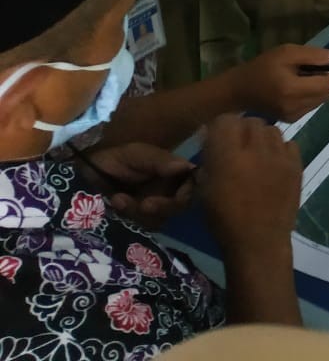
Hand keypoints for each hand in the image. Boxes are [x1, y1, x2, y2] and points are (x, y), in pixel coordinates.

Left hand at [78, 142, 195, 227]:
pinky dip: (129, 217)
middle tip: (146, 204)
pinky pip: (142, 227)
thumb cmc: (113, 160)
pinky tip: (115, 205)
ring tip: (118, 200)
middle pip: (178, 207)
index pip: (192, 186)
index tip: (179, 196)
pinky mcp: (135, 222)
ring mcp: (151, 209)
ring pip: (160, 219)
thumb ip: (160, 161)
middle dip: (164, 207)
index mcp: (172, 174)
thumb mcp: (137, 154)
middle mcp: (166, 192)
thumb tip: (188, 167)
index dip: (190, 193)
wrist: (83, 175)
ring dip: (140, 213)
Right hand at [198, 115, 300, 252]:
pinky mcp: (297, 166)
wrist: (259, 241)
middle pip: (251, 121)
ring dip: (262, 138)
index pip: (226, 120)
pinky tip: (273, 164)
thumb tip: (210, 137)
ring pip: (272, 130)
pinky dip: (280, 149)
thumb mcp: (204, 189)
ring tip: (257, 155)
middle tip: (238, 146)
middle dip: (242, 130)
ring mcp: (280, 157)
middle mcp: (256, 150)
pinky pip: (289, 144)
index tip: (217, 138)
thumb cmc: (224, 219)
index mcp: (228, 156)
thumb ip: (209, 160)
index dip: (220, 127)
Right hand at [226, 45, 328, 121]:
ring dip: (321, 87)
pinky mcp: (291, 120)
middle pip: (326, 94)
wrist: (238, 90)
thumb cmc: (261, 67)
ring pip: (320, 100)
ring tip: (307, 74)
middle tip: (323, 65)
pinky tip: (300, 85)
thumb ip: (313, 55)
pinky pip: (311, 106)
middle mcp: (295, 107)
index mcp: (293, 90)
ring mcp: (293, 116)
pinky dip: (312, 94)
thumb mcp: (286, 53)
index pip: (326, 85)